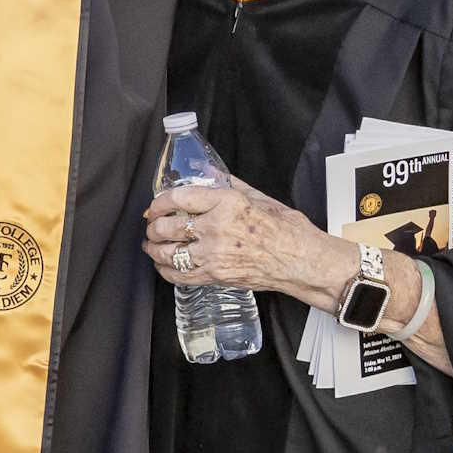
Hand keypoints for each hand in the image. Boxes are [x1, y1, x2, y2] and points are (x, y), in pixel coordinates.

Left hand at [142, 181, 356, 306]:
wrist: (301, 261)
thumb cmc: (287, 229)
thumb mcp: (258, 197)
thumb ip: (230, 186)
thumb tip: (210, 176)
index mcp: (226, 203)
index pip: (179, 198)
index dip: (160, 202)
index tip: (156, 205)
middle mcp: (216, 229)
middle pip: (167, 228)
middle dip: (153, 226)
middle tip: (152, 225)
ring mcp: (214, 256)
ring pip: (168, 253)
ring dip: (153, 248)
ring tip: (151, 244)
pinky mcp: (215, 277)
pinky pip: (179, 276)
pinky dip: (165, 270)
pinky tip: (163, 264)